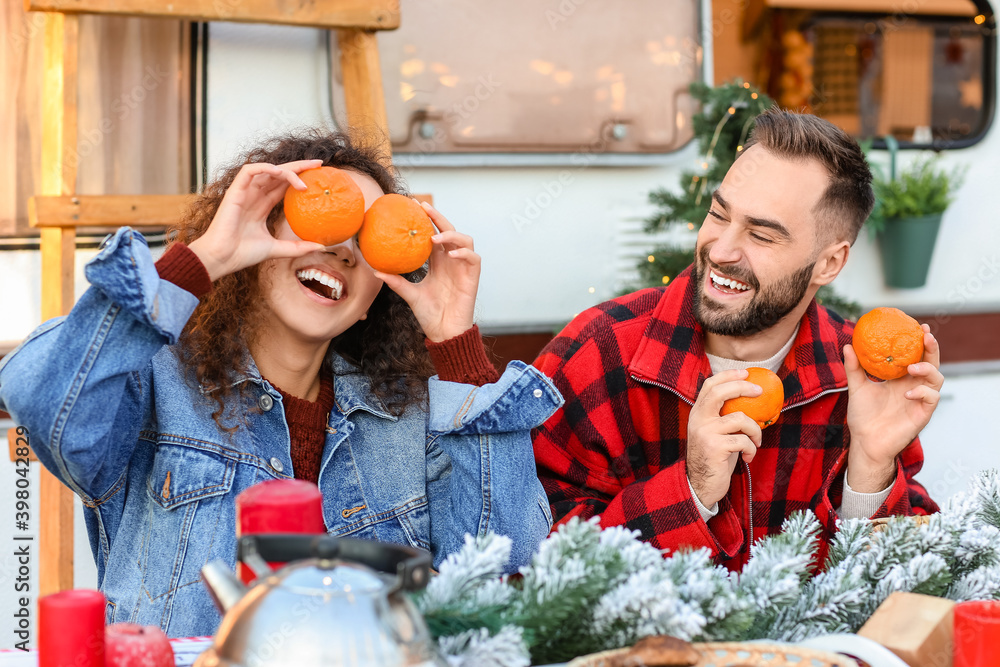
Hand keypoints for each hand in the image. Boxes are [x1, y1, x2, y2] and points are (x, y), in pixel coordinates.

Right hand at [188, 160, 326, 280]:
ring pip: (267, 170)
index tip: (319, 175)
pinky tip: (280, 173)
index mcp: (262, 206)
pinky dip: (265, 168)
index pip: (283, 186)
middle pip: (279, 174)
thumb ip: (298, 247)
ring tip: (304, 178)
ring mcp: (244, 192)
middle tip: (319, 164)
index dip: (300, 178)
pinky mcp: (234, 191)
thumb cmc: (243, 254)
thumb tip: (322, 246)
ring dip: (287, 170)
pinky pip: (249, 171)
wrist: (223, 258)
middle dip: (299, 166)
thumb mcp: (277, 249)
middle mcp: (254, 196)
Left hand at [375, 201, 479, 341]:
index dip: (427, 221)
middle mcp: (451, 261)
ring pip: (465, 239)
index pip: (434, 235)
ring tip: (434, 237)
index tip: (413, 207)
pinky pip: (473, 257)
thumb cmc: (430, 314)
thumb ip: (396, 282)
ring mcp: (463, 267)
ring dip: (451, 234)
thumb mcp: (410, 295)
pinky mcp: (473, 277)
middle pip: (449, 231)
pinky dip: (464, 252)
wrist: (445, 332)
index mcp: (438, 262)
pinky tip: (451, 253)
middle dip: (438, 217)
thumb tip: (375, 270)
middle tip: (423, 207)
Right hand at [686, 369, 763, 507]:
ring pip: (740, 419)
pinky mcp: (715, 447)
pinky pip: (744, 441)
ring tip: (756, 441)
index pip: (710, 386)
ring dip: (755, 430)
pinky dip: (751, 449)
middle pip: (719, 392)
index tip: (746, 373)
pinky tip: (748, 457)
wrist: (700, 485)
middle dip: (742, 387)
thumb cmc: (714, 458)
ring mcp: (705, 433)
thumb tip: (751, 402)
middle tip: (759, 390)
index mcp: (698, 414)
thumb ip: (723, 417)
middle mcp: (699, 420)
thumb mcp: (715, 433)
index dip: (728, 375)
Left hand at [844, 325, 942, 491]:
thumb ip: (854, 367)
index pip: (916, 356)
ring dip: (927, 369)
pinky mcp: (923, 414)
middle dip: (932, 348)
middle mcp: (914, 386)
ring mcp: (920, 400)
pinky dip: (922, 392)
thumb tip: (848, 345)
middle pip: (932, 363)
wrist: (865, 441)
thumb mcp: (857, 387)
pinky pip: (931, 398)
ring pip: (937, 378)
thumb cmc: (862, 416)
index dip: (920, 341)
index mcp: (901, 378)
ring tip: (911, 367)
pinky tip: (906, 392)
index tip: (918, 326)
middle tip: (926, 335)